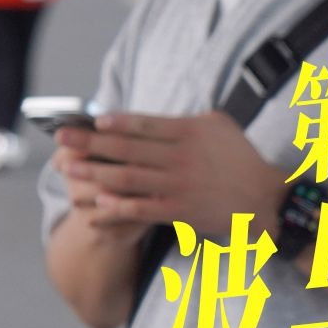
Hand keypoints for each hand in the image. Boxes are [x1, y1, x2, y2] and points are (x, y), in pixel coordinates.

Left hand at [54, 110, 288, 242]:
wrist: (266, 200)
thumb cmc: (241, 159)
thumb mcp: (219, 126)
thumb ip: (186, 120)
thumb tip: (153, 117)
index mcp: (189, 132)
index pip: (144, 124)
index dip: (114, 122)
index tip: (89, 121)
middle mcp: (181, 156)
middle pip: (127, 148)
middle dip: (90, 143)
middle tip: (61, 139)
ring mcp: (180, 184)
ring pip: (129, 177)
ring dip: (94, 172)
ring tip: (68, 167)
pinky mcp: (181, 210)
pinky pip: (143, 207)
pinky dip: (119, 205)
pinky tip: (98, 202)